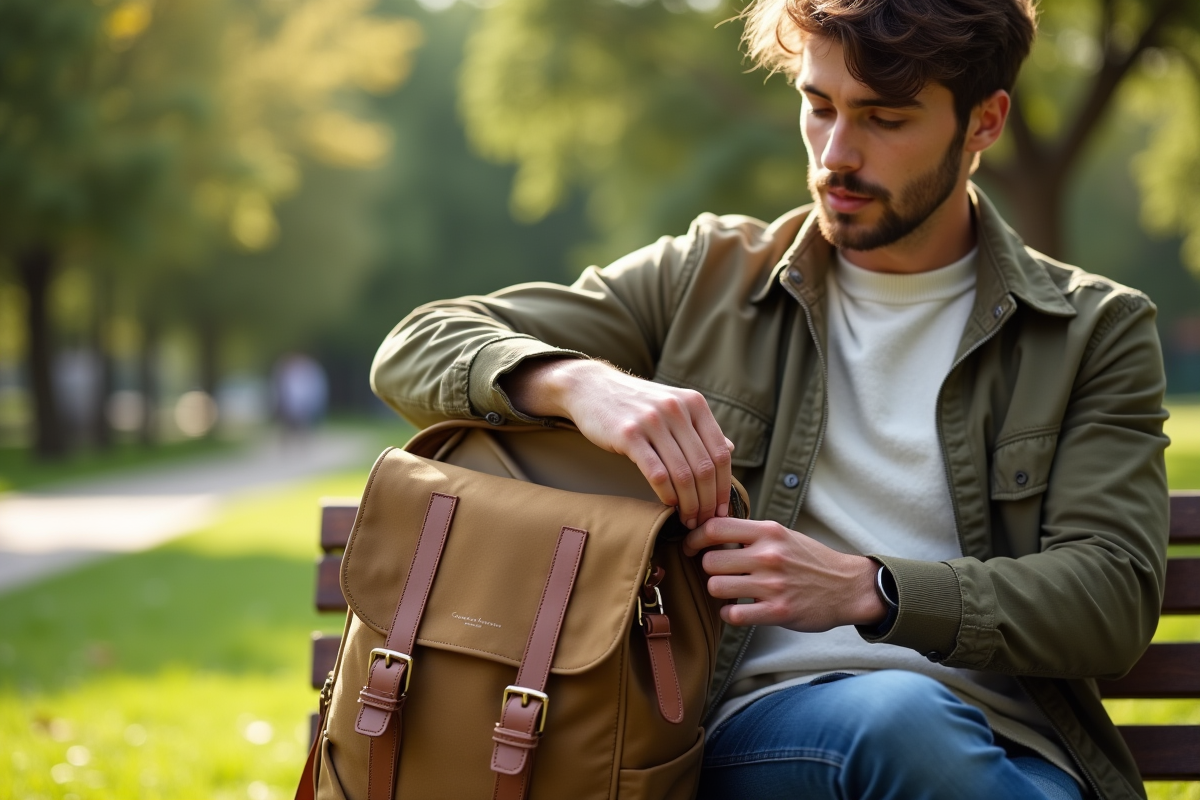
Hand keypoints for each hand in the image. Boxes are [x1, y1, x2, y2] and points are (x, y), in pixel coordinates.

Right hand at [502, 358, 732, 528]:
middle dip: (707, 501)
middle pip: (704, 467)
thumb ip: (699, 427)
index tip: (720, 509)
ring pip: (683, 473)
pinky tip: (668, 504)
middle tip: (705, 522)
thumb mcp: (673, 405)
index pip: (720, 453)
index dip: (723, 486)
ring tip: (688, 519)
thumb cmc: (635, 403)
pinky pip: (657, 472)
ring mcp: (652, 420)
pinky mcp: (628, 434)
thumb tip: (729, 450)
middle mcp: (677, 409)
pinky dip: (667, 494)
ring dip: (689, 504)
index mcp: (694, 403)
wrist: (591, 388)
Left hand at [683, 517, 886, 629]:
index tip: (691, 547)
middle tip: (720, 573)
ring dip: (719, 592)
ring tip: (731, 591)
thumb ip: (749, 532)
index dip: (694, 538)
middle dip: (709, 569)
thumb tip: (708, 529)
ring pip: (716, 587)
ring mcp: (773, 584)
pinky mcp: (778, 611)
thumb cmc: (809, 559)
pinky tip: (738, 609)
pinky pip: (733, 614)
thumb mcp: (782, 535)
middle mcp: (769, 555)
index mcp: (768, 532)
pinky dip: (730, 614)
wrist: (848, 586)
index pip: (714, 527)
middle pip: (709, 561)